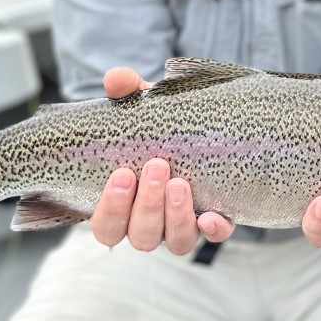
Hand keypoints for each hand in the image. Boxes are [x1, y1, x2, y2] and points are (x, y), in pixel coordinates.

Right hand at [90, 67, 234, 254]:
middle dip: (148, 204)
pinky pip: (213, 236)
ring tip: (180, 183)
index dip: (112, 209)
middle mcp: (150, 224)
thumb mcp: (142, 108)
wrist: (199, 128)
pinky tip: (211, 217)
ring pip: (175, 241)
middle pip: (141, 236)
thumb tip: (116, 79)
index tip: (123, 173)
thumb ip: (127, 94)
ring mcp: (182, 226)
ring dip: (176, 216)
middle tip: (157, 166)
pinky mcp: (214, 221)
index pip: (107, 227)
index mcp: (123, 206)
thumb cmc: (158, 127)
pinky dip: (213, 229)